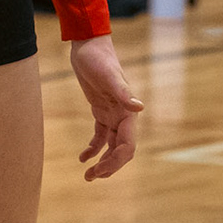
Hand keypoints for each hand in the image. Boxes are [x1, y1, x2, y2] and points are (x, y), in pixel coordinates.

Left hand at [70, 35, 142, 180]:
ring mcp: (112, 113)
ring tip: (87, 176)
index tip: (99, 171)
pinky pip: (100, 136)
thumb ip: (123, 92)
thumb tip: (140, 107)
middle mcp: (123, 115)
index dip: (116, 161)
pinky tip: (82, 158)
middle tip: (91, 178)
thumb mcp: (108, 75)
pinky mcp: (101, 110)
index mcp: (128, 111)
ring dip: (102, 162)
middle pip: (121, 150)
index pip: (127, 145)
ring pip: (111, 145)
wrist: (87, 44)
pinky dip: (93, 148)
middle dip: (109, 166)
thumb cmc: (98, 57)